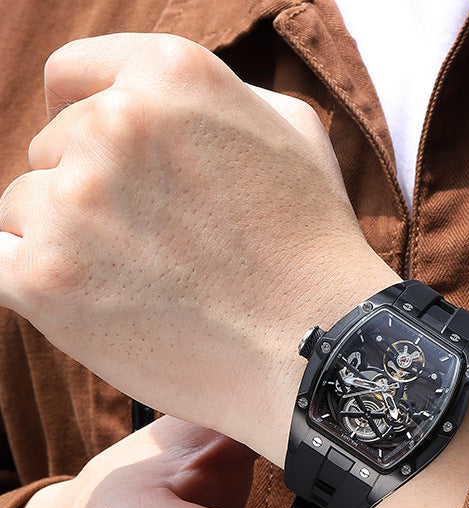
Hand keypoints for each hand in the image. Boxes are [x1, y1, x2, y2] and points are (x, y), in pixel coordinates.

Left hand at [0, 33, 396, 462]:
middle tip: (155, 248)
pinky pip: (0, 264)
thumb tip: (154, 100)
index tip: (103, 162)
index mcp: (170, 78)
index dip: (84, 119)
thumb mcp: (292, 134)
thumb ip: (215, 95)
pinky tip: (91, 303)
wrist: (316, 347)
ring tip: (143, 286)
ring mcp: (74, 203)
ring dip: (68, 243)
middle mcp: (114, 125)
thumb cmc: (313, 247)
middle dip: (90, 193)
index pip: (73, 78)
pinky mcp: (44, 279)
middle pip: (51, 152)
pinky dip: (35, 284)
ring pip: (24, 210)